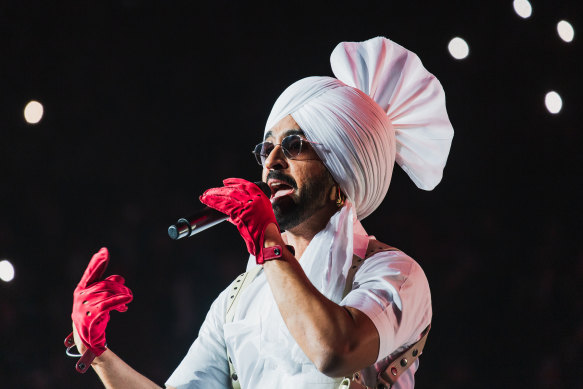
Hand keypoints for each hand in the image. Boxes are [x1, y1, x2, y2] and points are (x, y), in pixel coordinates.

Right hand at [65, 247, 132, 371]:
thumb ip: (107, 287)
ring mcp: (83, 307)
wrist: (88, 340)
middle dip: (120, 287)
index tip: (104, 251)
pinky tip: (127, 301)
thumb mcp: (100, 300)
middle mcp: (80, 296)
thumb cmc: (95, 316)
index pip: (91, 273)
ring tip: (128, 300)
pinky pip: (107, 305)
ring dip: (122, 295)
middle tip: (128, 294)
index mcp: (80, 290)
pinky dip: (119, 301)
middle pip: (105, 284)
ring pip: (108, 294)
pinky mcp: (90, 316)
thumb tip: (120, 279)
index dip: (98, 262)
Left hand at [200, 178, 278, 262]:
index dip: (234, 182)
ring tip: (205, 195)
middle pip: (234, 189)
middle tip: (211, 190)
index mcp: (261, 197)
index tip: (225, 182)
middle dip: (221, 189)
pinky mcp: (239, 212)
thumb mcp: (262, 215)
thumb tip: (231, 215)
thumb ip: (248, 211)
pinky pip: (224, 205)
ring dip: (215, 195)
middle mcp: (254, 199)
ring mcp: (247, 205)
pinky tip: (207, 201)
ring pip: (228, 196)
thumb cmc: (265, 230)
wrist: (268, 237)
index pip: (246, 185)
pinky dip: (214, 202)